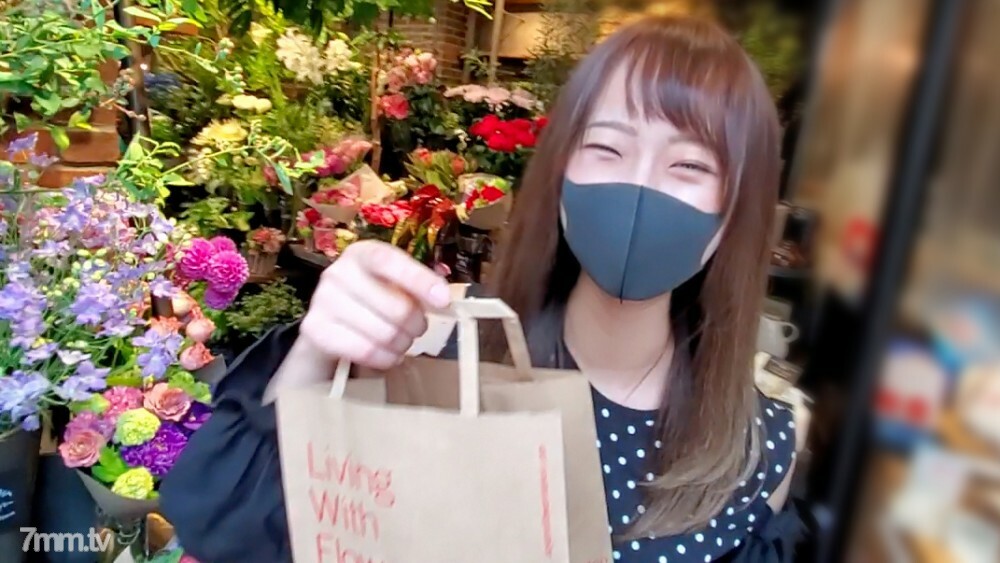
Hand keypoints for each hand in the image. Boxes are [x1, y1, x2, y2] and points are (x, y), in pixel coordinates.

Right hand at [297, 240, 450, 369]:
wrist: (330, 322)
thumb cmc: (372, 299)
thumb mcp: (393, 284)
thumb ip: (416, 286)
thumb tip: (442, 298)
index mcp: (361, 254)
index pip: (390, 261)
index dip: (419, 280)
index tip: (443, 300)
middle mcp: (337, 272)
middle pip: (396, 307)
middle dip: (417, 324)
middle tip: (418, 329)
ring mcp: (322, 300)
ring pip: (384, 333)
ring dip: (403, 344)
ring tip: (402, 342)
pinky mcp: (315, 330)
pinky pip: (365, 351)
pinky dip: (385, 358)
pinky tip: (389, 355)